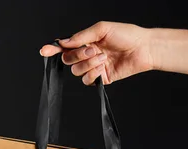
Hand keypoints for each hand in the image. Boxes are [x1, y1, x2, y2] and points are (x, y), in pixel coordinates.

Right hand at [39, 22, 153, 84]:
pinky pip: (87, 80)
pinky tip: (103, 67)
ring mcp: (93, 68)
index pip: (65, 47)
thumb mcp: (102, 29)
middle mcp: (87, 55)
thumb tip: (63, 42)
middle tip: (92, 50)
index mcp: (86, 42)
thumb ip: (81, 36)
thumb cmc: (127, 35)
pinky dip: (93, 74)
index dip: (53, 49)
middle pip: (68, 60)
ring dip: (88, 64)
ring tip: (103, 58)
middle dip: (77, 55)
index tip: (44, 50)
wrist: (143, 48)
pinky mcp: (101, 79)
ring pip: (76, 71)